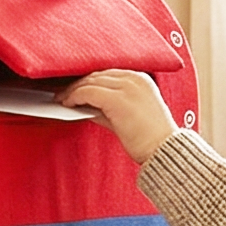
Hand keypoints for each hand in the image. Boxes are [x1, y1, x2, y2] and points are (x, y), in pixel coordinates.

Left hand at [55, 69, 178, 164]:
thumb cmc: (150, 139)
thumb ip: (107, 107)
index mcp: (141, 79)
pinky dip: (75, 96)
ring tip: (61, 98)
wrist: (164, 151)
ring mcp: (127, 87)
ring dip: (73, 89)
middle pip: (97, 75)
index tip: (74, 87)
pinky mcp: (117, 99)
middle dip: (78, 83)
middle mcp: (135, 78)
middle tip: (62, 92)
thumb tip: (84, 105)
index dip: (89, 80)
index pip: (108, 74)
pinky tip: (67, 103)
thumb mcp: (128, 116)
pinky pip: (88, 92)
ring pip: (91, 81)